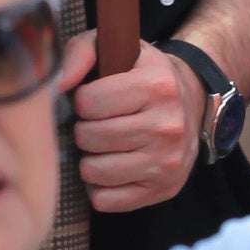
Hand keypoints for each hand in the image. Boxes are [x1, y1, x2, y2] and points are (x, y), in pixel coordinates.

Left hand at [67, 33, 202, 212]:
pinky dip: (100, 187)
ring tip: (102, 145)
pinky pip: (106, 201)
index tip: (92, 98)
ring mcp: (168, 162)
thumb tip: (58, 85)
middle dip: (84, 129)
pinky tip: (111, 167)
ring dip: (89, 159)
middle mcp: (168, 125)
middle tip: (96, 122)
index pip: (89, 102)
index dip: (82, 100)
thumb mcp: (118, 48)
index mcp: (157, 85)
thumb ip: (81, 52)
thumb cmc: (141, 74)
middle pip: (90, 138)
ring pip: (95, 172)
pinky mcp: (164, 189)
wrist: (190, 101)